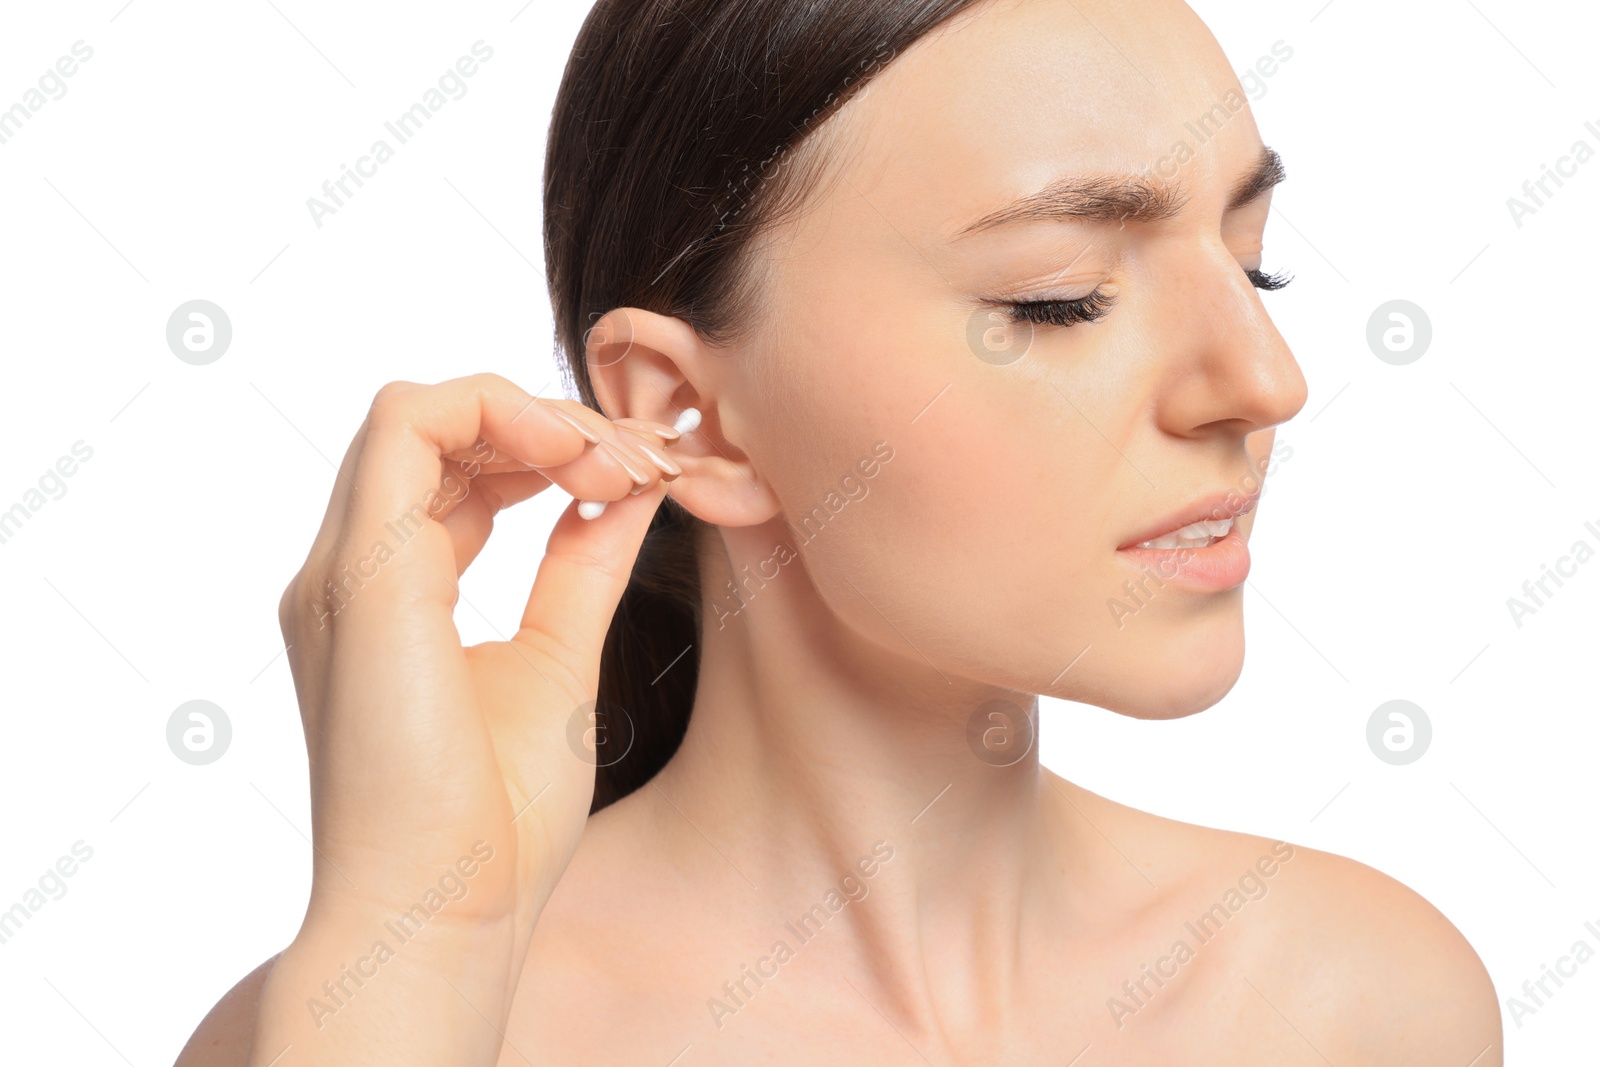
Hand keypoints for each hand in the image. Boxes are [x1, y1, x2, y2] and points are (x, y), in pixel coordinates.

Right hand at [253, 373, 681, 1063]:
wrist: (446, 910)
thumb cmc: (495, 819)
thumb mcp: (559, 660)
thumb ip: (583, 565)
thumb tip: (630, 492)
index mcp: (392, 593)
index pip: (457, 471)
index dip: (548, 449)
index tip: (635, 477)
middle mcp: (354, 570)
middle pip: (440, 433)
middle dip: (550, 424)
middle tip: (636, 462)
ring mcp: (346, 567)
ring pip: (418, 414)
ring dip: (531, 414)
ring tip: (614, 463)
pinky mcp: (361, 571)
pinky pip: (406, 426)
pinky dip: (496, 411)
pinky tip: (574, 459)